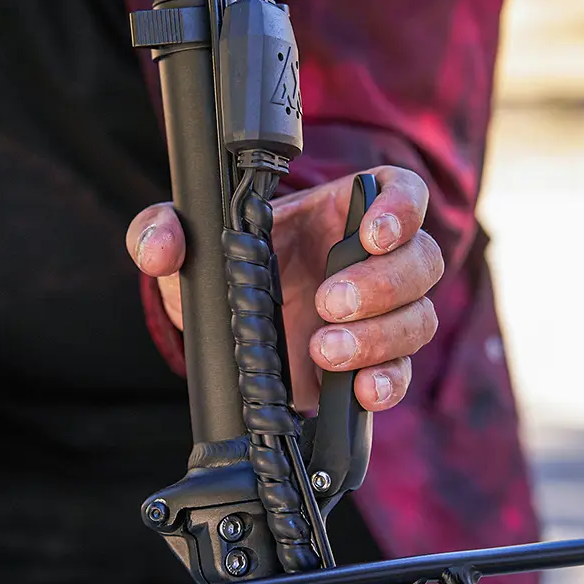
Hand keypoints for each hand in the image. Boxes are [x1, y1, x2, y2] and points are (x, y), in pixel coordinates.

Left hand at [126, 166, 443, 413]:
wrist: (232, 327)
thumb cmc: (226, 264)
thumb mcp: (190, 242)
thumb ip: (163, 231)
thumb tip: (160, 247)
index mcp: (342, 212)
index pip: (401, 193)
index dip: (400, 209)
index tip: (371, 234)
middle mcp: (374, 260)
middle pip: (422, 259)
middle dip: (381, 284)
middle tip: (327, 301)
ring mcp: (381, 314)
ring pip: (419, 317)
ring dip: (379, 336)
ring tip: (323, 350)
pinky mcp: (373, 363)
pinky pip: (403, 372)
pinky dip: (388, 383)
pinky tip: (359, 390)